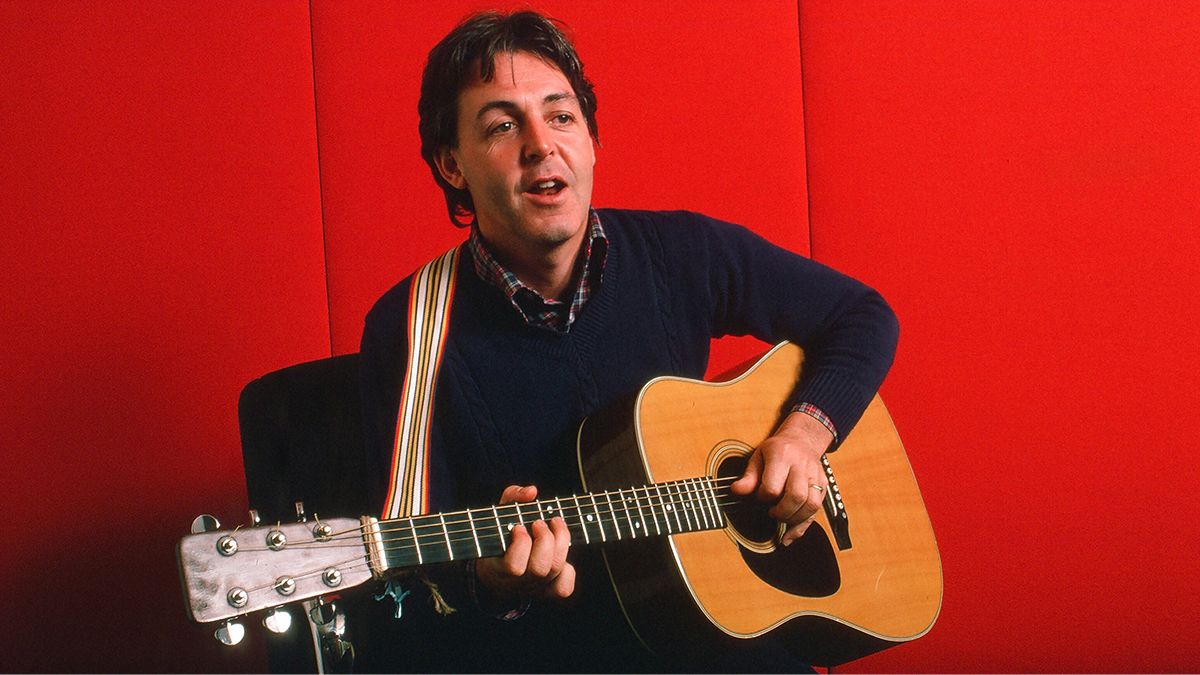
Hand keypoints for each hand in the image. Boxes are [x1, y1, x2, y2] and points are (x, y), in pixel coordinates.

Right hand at [474, 485, 574, 601]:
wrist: (495, 569)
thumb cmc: (499, 534)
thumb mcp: (500, 512)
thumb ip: (512, 497)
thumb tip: (532, 491)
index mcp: (499, 568)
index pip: (514, 566)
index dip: (521, 544)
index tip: (519, 526)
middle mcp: (518, 582)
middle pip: (540, 568)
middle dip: (545, 540)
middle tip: (539, 523)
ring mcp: (535, 588)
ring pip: (554, 571)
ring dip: (559, 543)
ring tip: (555, 525)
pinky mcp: (548, 590)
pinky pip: (564, 588)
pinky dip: (568, 571)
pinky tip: (560, 553)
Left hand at [729, 411, 833, 545]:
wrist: (801, 440)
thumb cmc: (776, 450)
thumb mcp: (757, 457)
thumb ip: (748, 477)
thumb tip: (736, 491)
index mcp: (782, 455)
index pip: (773, 486)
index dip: (763, 497)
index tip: (759, 497)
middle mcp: (802, 465)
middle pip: (796, 496)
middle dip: (781, 512)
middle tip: (771, 513)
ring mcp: (816, 476)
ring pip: (811, 505)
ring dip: (794, 519)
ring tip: (781, 519)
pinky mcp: (824, 486)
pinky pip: (817, 511)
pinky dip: (803, 527)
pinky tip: (790, 535)